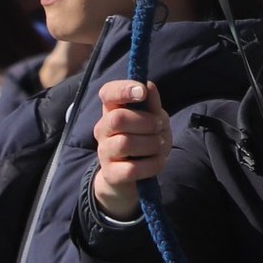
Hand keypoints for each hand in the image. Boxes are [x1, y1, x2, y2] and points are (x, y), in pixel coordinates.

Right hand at [91, 80, 170, 219]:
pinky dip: (152, 164)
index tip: (142, 92)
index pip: (108, 93)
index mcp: (112, 110)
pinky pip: (132, 168)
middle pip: (117, 118)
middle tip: (159, 127)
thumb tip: (148, 85)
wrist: (134, 176)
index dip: (123, 89)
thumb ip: (152, 104)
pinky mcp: (110, 174)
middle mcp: (103, 129)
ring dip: (151, 144)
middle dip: (146, 122)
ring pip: (125, 143)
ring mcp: (104, 152)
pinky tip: (158, 161)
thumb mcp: (154, 119)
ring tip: (159, 146)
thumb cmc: (145, 139)